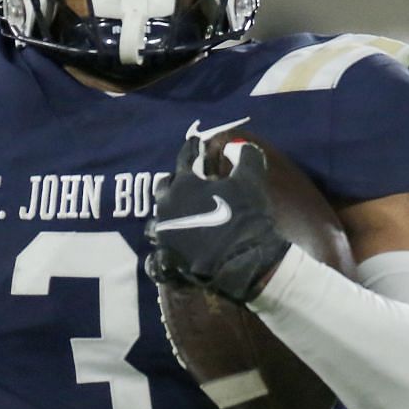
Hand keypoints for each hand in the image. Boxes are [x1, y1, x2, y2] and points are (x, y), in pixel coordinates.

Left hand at [146, 136, 289, 302]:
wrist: (236, 264)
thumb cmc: (242, 218)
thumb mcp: (250, 182)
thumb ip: (247, 158)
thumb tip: (243, 145)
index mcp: (184, 184)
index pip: (185, 158)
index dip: (192, 148)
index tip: (196, 143)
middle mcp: (166, 206)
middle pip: (164, 188)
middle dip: (175, 183)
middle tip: (187, 183)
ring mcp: (163, 235)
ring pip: (158, 219)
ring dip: (168, 215)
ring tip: (181, 217)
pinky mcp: (165, 260)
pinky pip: (159, 253)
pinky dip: (166, 249)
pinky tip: (176, 249)